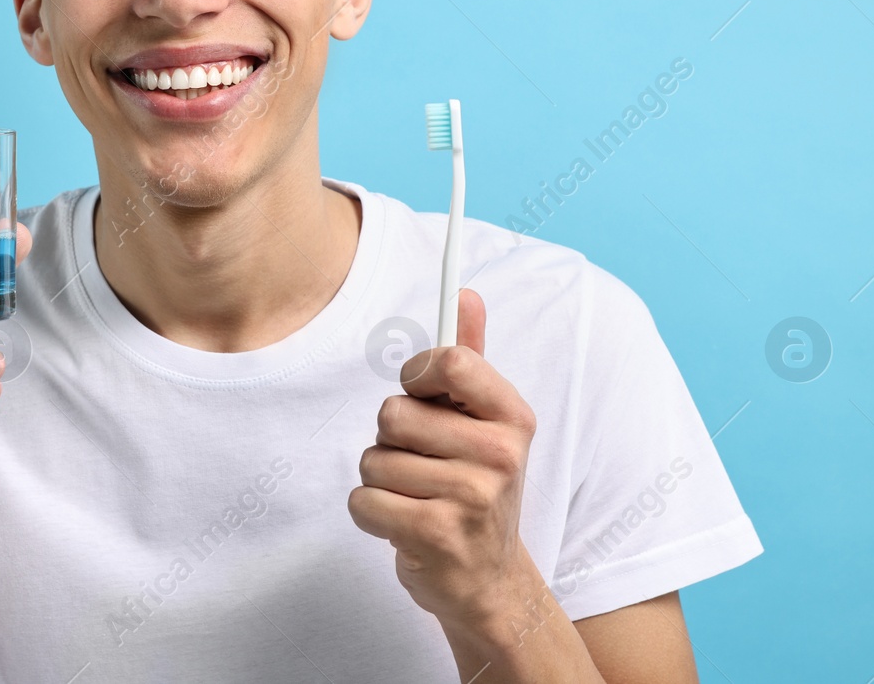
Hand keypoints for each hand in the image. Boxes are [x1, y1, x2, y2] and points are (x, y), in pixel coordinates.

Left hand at [347, 288, 540, 629]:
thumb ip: (469, 358)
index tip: (422, 397)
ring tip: (415, 497)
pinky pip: (362, 500)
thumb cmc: (475, 487)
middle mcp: (500, 454)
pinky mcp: (436, 535)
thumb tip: (466, 294)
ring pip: (372, 459)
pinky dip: (370, 514)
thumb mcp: (483, 422)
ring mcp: (472, 497)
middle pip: (393, 413)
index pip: (448, 360)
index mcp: (512, 417)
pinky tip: (403, 524)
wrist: (487, 579)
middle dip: (391, 440)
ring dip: (380, 480)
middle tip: (422, 465)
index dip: (416, 376)